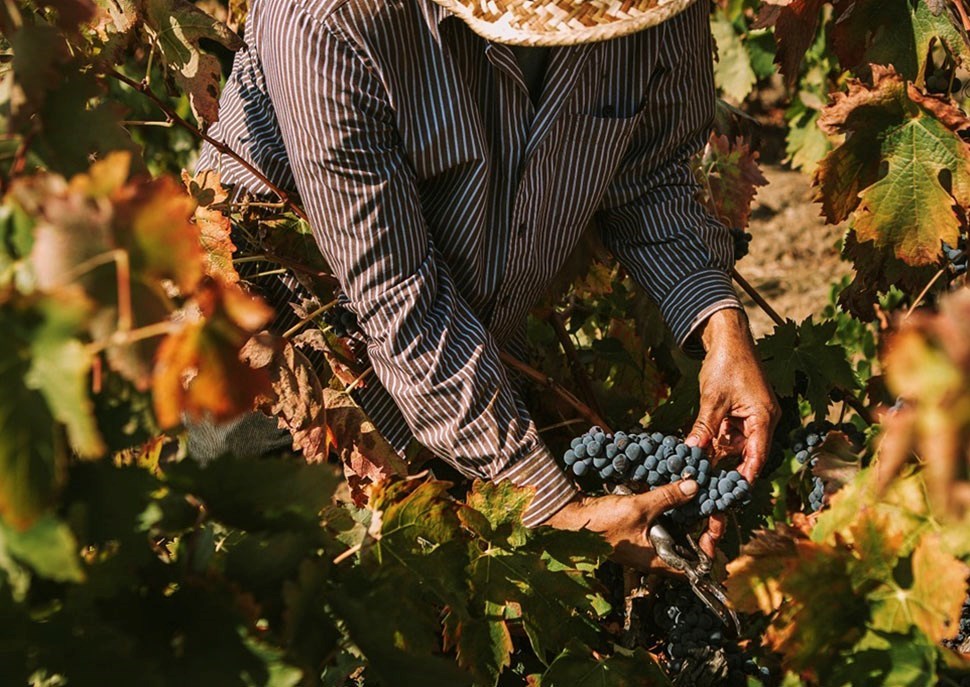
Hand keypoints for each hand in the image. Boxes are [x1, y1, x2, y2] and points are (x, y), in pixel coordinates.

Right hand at [542, 480, 699, 570]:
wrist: (569, 520)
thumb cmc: (601, 524)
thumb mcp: (638, 508)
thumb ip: (667, 498)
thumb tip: (694, 487)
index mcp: (658, 560)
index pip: (696, 564)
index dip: (710, 546)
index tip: (716, 521)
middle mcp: (653, 554)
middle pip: (687, 545)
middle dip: (699, 524)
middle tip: (709, 501)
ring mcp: (644, 542)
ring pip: (673, 531)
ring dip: (683, 513)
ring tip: (695, 492)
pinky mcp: (635, 529)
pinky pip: (658, 520)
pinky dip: (666, 508)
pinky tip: (670, 490)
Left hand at [687, 308, 778, 557]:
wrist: (727, 337)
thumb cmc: (726, 362)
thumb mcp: (712, 397)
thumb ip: (703, 427)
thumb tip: (690, 454)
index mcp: (762, 421)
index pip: (754, 460)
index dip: (740, 484)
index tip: (726, 506)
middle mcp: (758, 427)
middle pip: (742, 466)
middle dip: (727, 495)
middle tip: (714, 528)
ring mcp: (746, 425)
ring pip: (729, 458)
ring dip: (715, 480)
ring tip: (701, 511)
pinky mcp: (734, 421)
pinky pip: (723, 445)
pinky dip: (710, 458)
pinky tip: (694, 478)